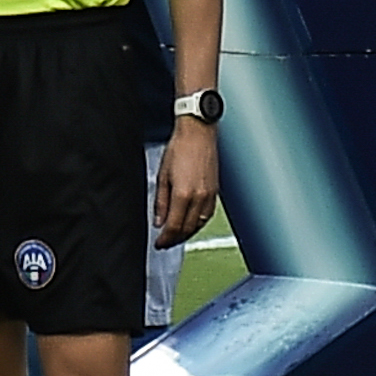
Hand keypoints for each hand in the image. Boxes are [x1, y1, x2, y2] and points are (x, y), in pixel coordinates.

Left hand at [153, 119, 220, 248]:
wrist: (198, 132)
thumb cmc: (179, 148)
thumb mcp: (162, 175)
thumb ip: (161, 202)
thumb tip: (159, 221)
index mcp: (184, 194)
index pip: (174, 226)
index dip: (166, 239)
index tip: (159, 244)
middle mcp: (199, 197)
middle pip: (188, 229)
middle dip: (176, 239)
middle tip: (166, 243)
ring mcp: (210, 195)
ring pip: (200, 224)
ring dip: (188, 233)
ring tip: (176, 235)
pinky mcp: (216, 191)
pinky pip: (208, 215)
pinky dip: (198, 223)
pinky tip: (191, 222)